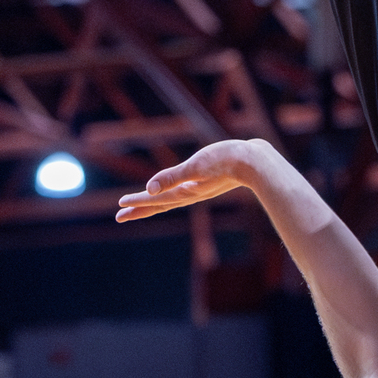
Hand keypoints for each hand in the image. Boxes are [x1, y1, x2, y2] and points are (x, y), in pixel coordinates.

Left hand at [116, 140, 270, 222]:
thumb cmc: (227, 160)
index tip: (119, 207)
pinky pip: (181, 194)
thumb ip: (172, 177)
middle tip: (120, 216)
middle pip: (160, 204)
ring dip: (153, 204)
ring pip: (170, 200)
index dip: (138, 202)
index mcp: (187, 191)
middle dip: (140, 209)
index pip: (157, 199)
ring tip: (140, 206)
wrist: (257, 162)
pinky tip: (171, 193)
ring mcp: (199, 190)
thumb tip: (150, 188)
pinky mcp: (207, 184)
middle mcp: (191, 194)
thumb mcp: (196, 166)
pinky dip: (170, 196)